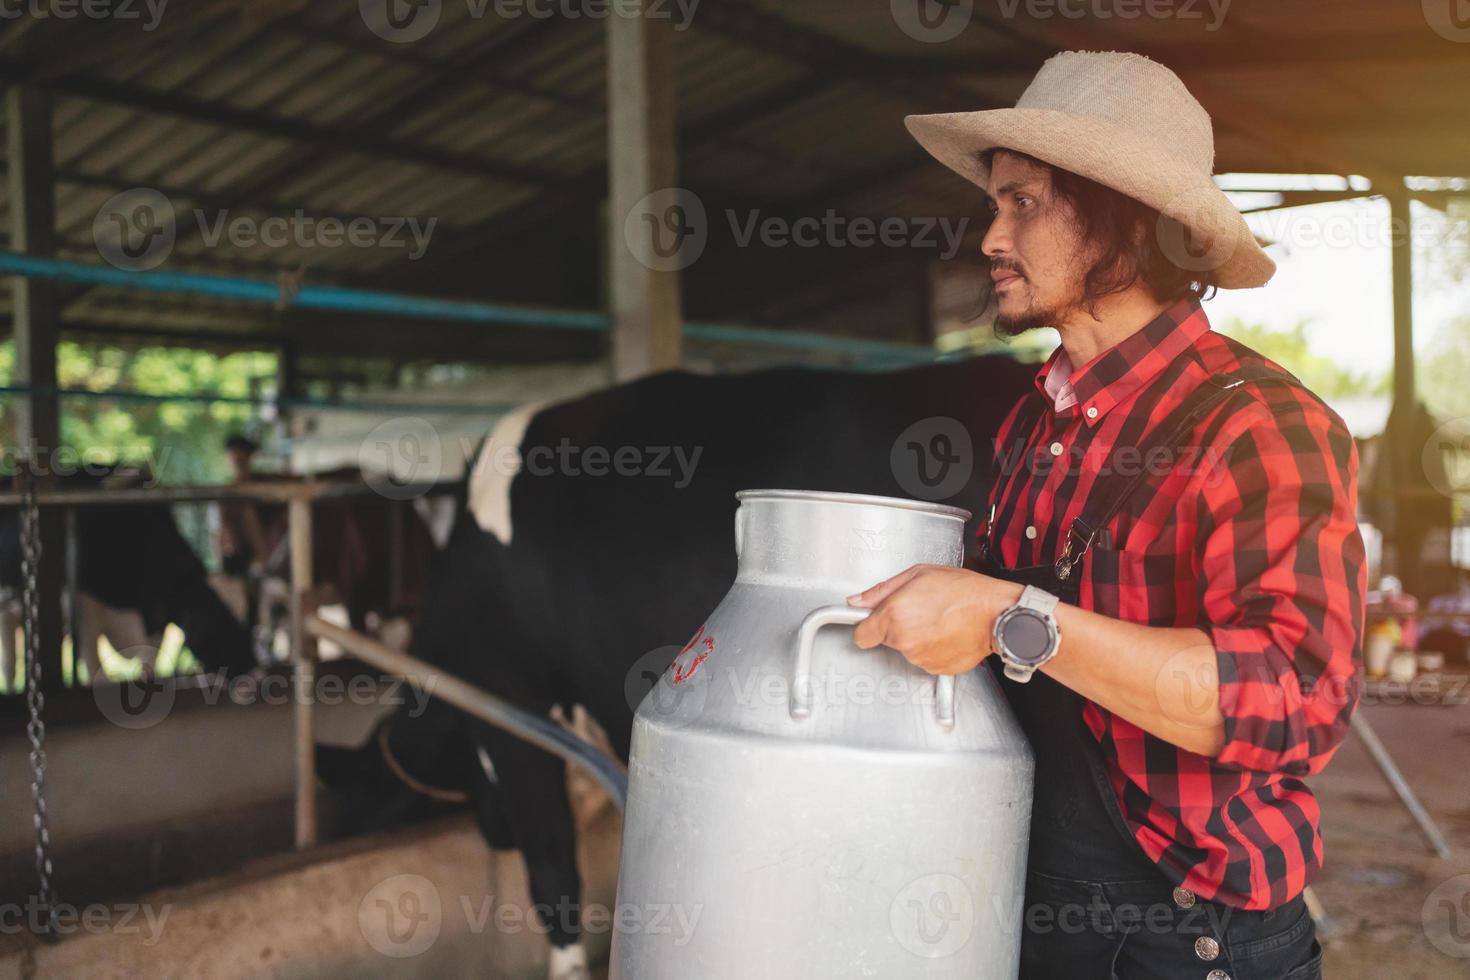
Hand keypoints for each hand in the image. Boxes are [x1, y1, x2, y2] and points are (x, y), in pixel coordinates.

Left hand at [847, 565, 1021, 674]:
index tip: (874, 622)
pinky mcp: (936, 669)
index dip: (868, 626)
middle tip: (920, 611)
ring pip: (907, 650)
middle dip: (897, 628)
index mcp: (894, 615)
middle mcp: (904, 640)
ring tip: (938, 620)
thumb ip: (882, 590)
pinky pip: (925, 659)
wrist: (997, 614)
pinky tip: (946, 633)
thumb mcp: (919, 574)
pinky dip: (932, 649)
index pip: (861, 636)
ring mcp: (920, 658)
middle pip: (886, 641)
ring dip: (917, 638)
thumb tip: (859, 601)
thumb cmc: (965, 591)